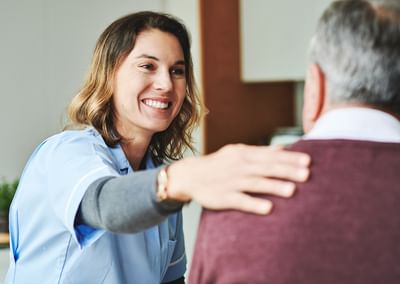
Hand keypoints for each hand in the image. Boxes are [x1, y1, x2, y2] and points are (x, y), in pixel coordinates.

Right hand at [167, 144, 309, 214]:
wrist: (190, 175)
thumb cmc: (219, 164)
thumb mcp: (237, 152)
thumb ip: (261, 151)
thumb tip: (284, 148)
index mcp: (243, 154)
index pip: (270, 155)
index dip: (289, 158)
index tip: (308, 161)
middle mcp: (239, 166)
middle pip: (266, 168)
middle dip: (287, 170)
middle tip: (307, 174)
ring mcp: (231, 182)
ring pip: (255, 183)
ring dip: (273, 186)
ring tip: (292, 190)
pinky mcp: (223, 197)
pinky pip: (240, 200)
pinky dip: (254, 204)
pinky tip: (268, 208)